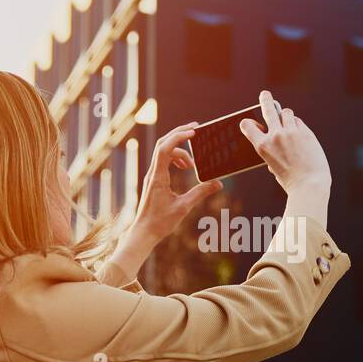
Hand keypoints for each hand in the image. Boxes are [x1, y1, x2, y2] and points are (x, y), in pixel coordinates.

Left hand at [130, 123, 222, 245]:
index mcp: (158, 177)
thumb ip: (201, 192)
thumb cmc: (160, 222)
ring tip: (193, 164)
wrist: (144, 232)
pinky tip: (185, 168)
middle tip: (195, 129)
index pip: (165, 148)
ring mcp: (152, 175)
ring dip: (180, 151)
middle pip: (163, 143)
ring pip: (164, 151)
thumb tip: (218, 183)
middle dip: (178, 133)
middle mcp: (153, 172)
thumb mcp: (184, 207)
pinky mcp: (154, 179)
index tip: (194, 133)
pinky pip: (164, 160)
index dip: (179, 137)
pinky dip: (176, 159)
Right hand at [238, 91, 330, 196]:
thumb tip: (276, 138)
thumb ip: (273, 151)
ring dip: (286, 115)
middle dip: (265, 100)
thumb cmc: (291, 180)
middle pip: (268, 109)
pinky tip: (300, 136)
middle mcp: (275, 136)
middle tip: (265, 94)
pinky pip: (299, 122)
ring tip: (288, 121)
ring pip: (286, 112)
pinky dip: (298, 126)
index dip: (247, 123)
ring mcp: (291, 132)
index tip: (248, 121)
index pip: (247, 126)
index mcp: (262, 147)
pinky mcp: (305, 132)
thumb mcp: (274, 166)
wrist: (310, 185)